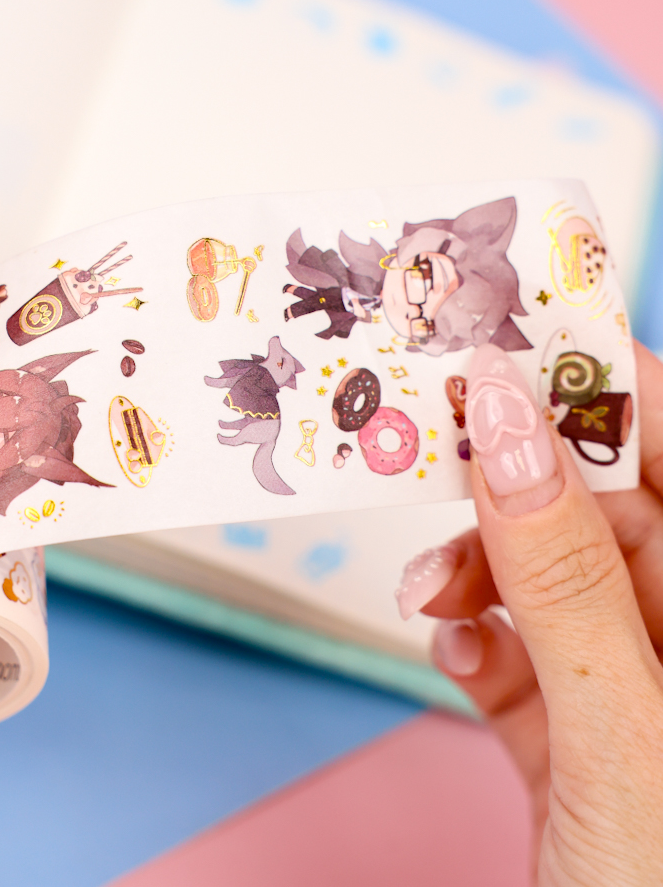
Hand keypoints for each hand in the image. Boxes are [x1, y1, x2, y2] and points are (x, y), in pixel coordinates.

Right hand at [397, 341, 662, 883]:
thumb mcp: (623, 729)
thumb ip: (564, 576)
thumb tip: (510, 424)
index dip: (607, 385)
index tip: (513, 343)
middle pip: (599, 508)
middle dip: (510, 491)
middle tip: (435, 468)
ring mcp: (639, 682)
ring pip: (549, 578)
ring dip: (477, 572)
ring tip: (431, 595)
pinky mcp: (582, 726)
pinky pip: (523, 648)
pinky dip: (474, 636)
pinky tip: (449, 647)